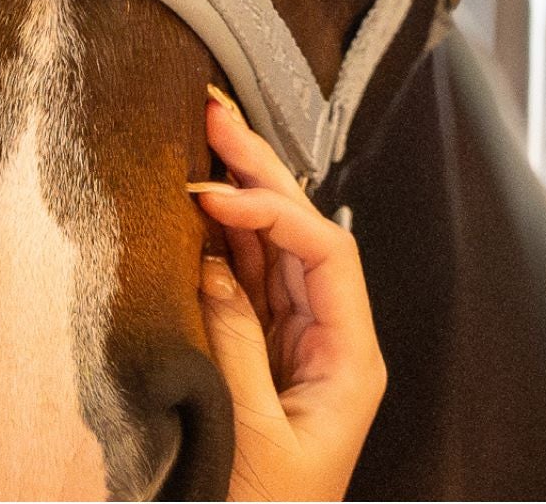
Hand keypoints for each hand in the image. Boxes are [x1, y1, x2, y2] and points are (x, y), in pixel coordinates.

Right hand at [189, 84, 385, 501]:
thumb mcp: (252, 431)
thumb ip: (235, 344)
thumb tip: (213, 265)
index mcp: (350, 360)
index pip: (326, 252)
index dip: (276, 209)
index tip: (221, 190)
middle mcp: (327, 344)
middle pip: (300, 235)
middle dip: (261, 172)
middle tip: (217, 113)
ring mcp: (291, 349)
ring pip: (267, 252)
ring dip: (237, 194)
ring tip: (203, 136)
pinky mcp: (255, 360)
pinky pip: (239, 286)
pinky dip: (216, 242)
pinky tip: (195, 205)